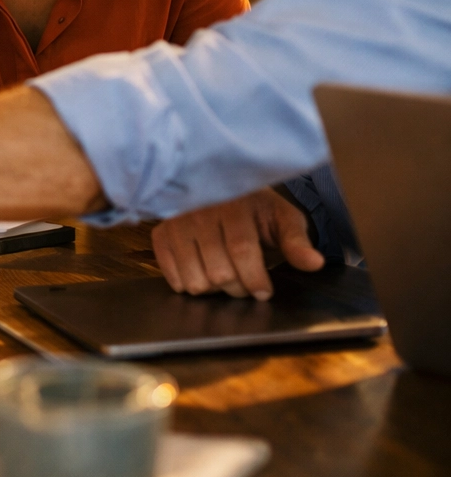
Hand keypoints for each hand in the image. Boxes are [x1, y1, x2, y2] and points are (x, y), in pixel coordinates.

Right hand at [151, 187, 324, 299]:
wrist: (216, 184)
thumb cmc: (253, 206)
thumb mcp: (281, 217)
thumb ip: (296, 242)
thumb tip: (314, 264)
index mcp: (234, 206)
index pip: (241, 251)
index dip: (254, 278)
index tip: (264, 292)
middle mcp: (200, 212)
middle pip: (218, 271)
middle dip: (238, 288)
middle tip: (246, 284)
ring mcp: (176, 224)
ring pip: (194, 280)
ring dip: (214, 290)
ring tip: (224, 278)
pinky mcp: (160, 234)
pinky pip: (171, 276)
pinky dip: (188, 284)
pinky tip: (202, 272)